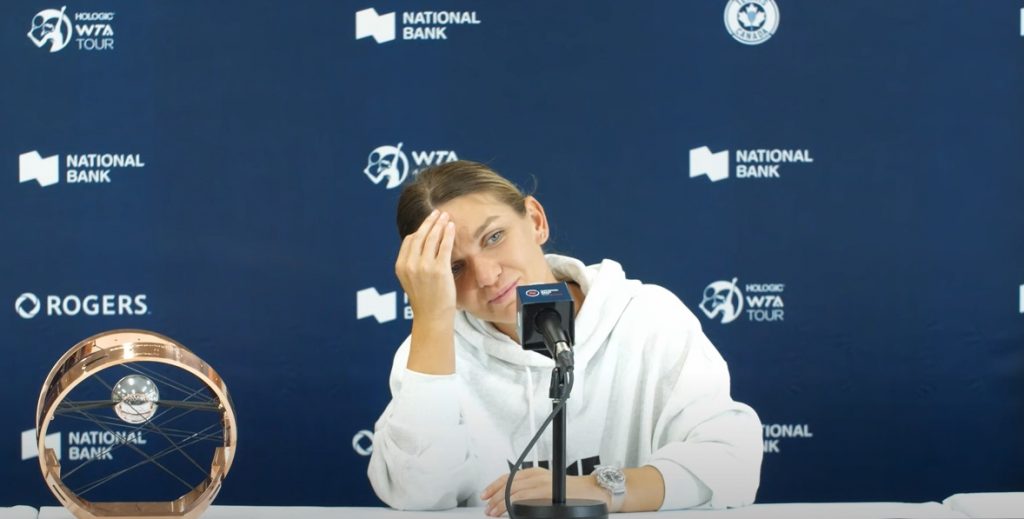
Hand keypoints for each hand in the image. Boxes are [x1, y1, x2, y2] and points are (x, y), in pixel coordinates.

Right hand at [395, 209, 457, 321]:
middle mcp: (410, 265)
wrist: (432, 316)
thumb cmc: (425, 299)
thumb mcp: (411, 280)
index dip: (420, 230)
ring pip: (432, 238)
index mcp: (401, 266)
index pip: (409, 241)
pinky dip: (448, 234)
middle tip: (438, 213)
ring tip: (445, 216)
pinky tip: (451, 227)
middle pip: (420, 236)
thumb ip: (412, 264)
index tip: (429, 224)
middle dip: (430, 222)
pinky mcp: (439, 269)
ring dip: (439, 224)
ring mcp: (424, 267)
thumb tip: (421, 245)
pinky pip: (443, 246)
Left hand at [479, 468, 609, 516]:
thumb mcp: (547, 486)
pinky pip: (526, 498)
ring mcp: (543, 484)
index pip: (508, 477)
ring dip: (501, 504)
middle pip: (508, 484)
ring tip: (494, 513)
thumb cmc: (571, 492)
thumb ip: (530, 489)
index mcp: (535, 473)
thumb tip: (511, 501)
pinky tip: (509, 512)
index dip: (493, 486)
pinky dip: (514, 505)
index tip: (485, 495)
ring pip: (514, 492)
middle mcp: (537, 476)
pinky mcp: (548, 493)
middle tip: (488, 509)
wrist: (592, 491)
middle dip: (494, 497)